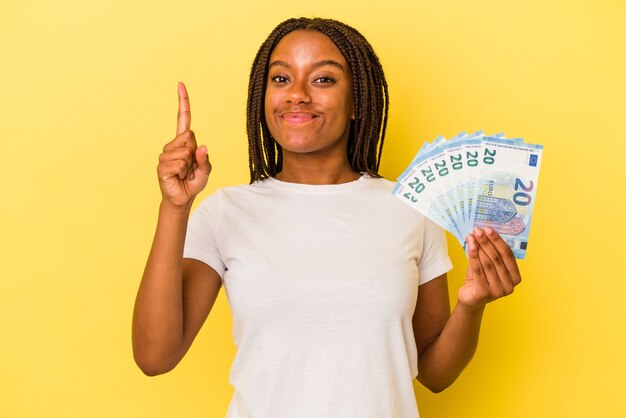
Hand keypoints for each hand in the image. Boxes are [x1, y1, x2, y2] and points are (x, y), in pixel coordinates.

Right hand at [157, 82, 211, 207]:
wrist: (182, 199)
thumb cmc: (193, 182)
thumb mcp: (205, 171)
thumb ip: (205, 160)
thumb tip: (202, 147)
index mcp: (184, 142)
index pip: (183, 119)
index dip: (183, 102)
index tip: (180, 84)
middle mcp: (173, 145)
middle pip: (189, 137)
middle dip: (194, 154)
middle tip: (190, 167)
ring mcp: (165, 155)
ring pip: (185, 151)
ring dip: (188, 165)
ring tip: (184, 173)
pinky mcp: (161, 166)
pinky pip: (179, 163)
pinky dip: (182, 171)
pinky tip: (177, 176)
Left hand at [458, 227, 521, 309]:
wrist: (470, 299)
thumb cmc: (481, 279)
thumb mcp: (489, 265)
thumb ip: (490, 253)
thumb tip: (484, 232)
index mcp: (516, 277)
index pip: (508, 255)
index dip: (498, 241)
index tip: (489, 229)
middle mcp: (510, 286)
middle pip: (497, 258)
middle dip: (486, 242)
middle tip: (478, 230)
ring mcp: (498, 291)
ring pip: (487, 263)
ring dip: (478, 247)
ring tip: (471, 236)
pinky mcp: (485, 293)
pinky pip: (478, 270)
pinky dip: (473, 256)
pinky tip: (470, 246)